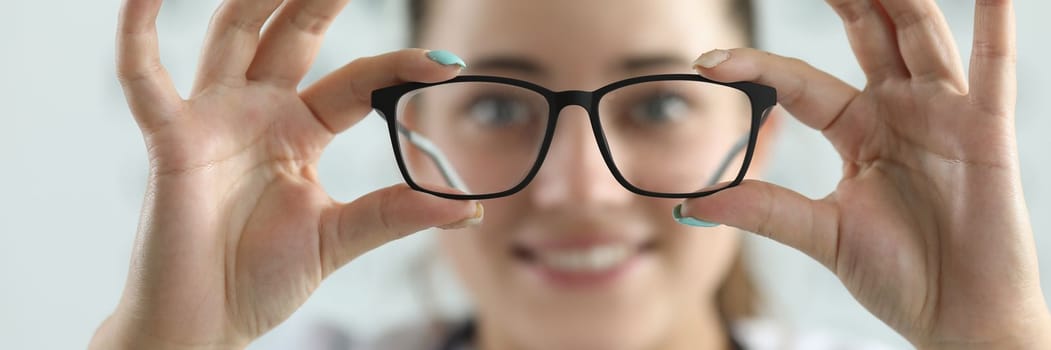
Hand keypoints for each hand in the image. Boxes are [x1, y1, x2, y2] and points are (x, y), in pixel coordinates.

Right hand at [90, 0, 479, 348]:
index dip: (399, 68)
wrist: (205, 321)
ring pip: (233, 35)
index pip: (357, 81)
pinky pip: (145, 79)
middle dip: (320, 0)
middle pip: (294, 36)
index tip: (448, 67)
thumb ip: (394, 214)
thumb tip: (467, 207)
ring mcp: (214, 119)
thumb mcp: (339, 238)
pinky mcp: (170, 139)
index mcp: (301, 131)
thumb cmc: (261, 279)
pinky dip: (138, 34)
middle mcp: (259, 112)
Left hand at [684, 0, 1050, 347]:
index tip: (707, 60)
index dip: (758, 68)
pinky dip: (994, 22)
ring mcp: (943, 116)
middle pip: (868, 37)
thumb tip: (694, 203)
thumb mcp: (823, 235)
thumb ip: (766, 211)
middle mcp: (899, 112)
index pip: (800, 84)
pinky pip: (993, 67)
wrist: (958, 316)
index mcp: (857, 131)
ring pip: (919, 37)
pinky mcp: (985, 130)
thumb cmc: (899, 276)